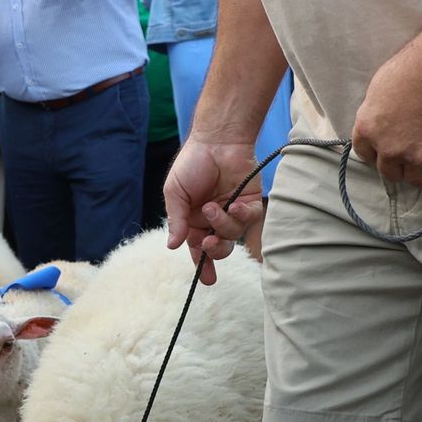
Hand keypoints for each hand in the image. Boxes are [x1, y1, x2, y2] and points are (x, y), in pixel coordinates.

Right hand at [163, 139, 265, 284]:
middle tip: (207, 242)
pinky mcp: (250, 203)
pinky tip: (234, 206)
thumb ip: (175, 220)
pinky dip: (241, 217)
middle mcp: (214, 219)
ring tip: (213, 207)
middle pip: (218, 247)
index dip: (202, 264)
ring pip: (233, 235)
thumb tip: (172, 246)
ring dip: (222, 225)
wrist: (216, 140)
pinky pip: (249, 220)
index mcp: (193, 219)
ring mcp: (232, 211)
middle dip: (214, 250)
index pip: (197, 247)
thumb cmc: (192, 164)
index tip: (208, 281)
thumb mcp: (175, 193)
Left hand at [350, 39, 421, 196]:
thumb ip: (377, 114)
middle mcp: (388, 147)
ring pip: (415, 180)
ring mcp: (417, 157)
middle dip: (401, 164)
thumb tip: (382, 126)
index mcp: (368, 128)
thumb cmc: (417, 66)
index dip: (380, 153)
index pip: (366, 155)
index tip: (391, 149)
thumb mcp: (380, 89)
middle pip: (390, 171)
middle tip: (418, 149)